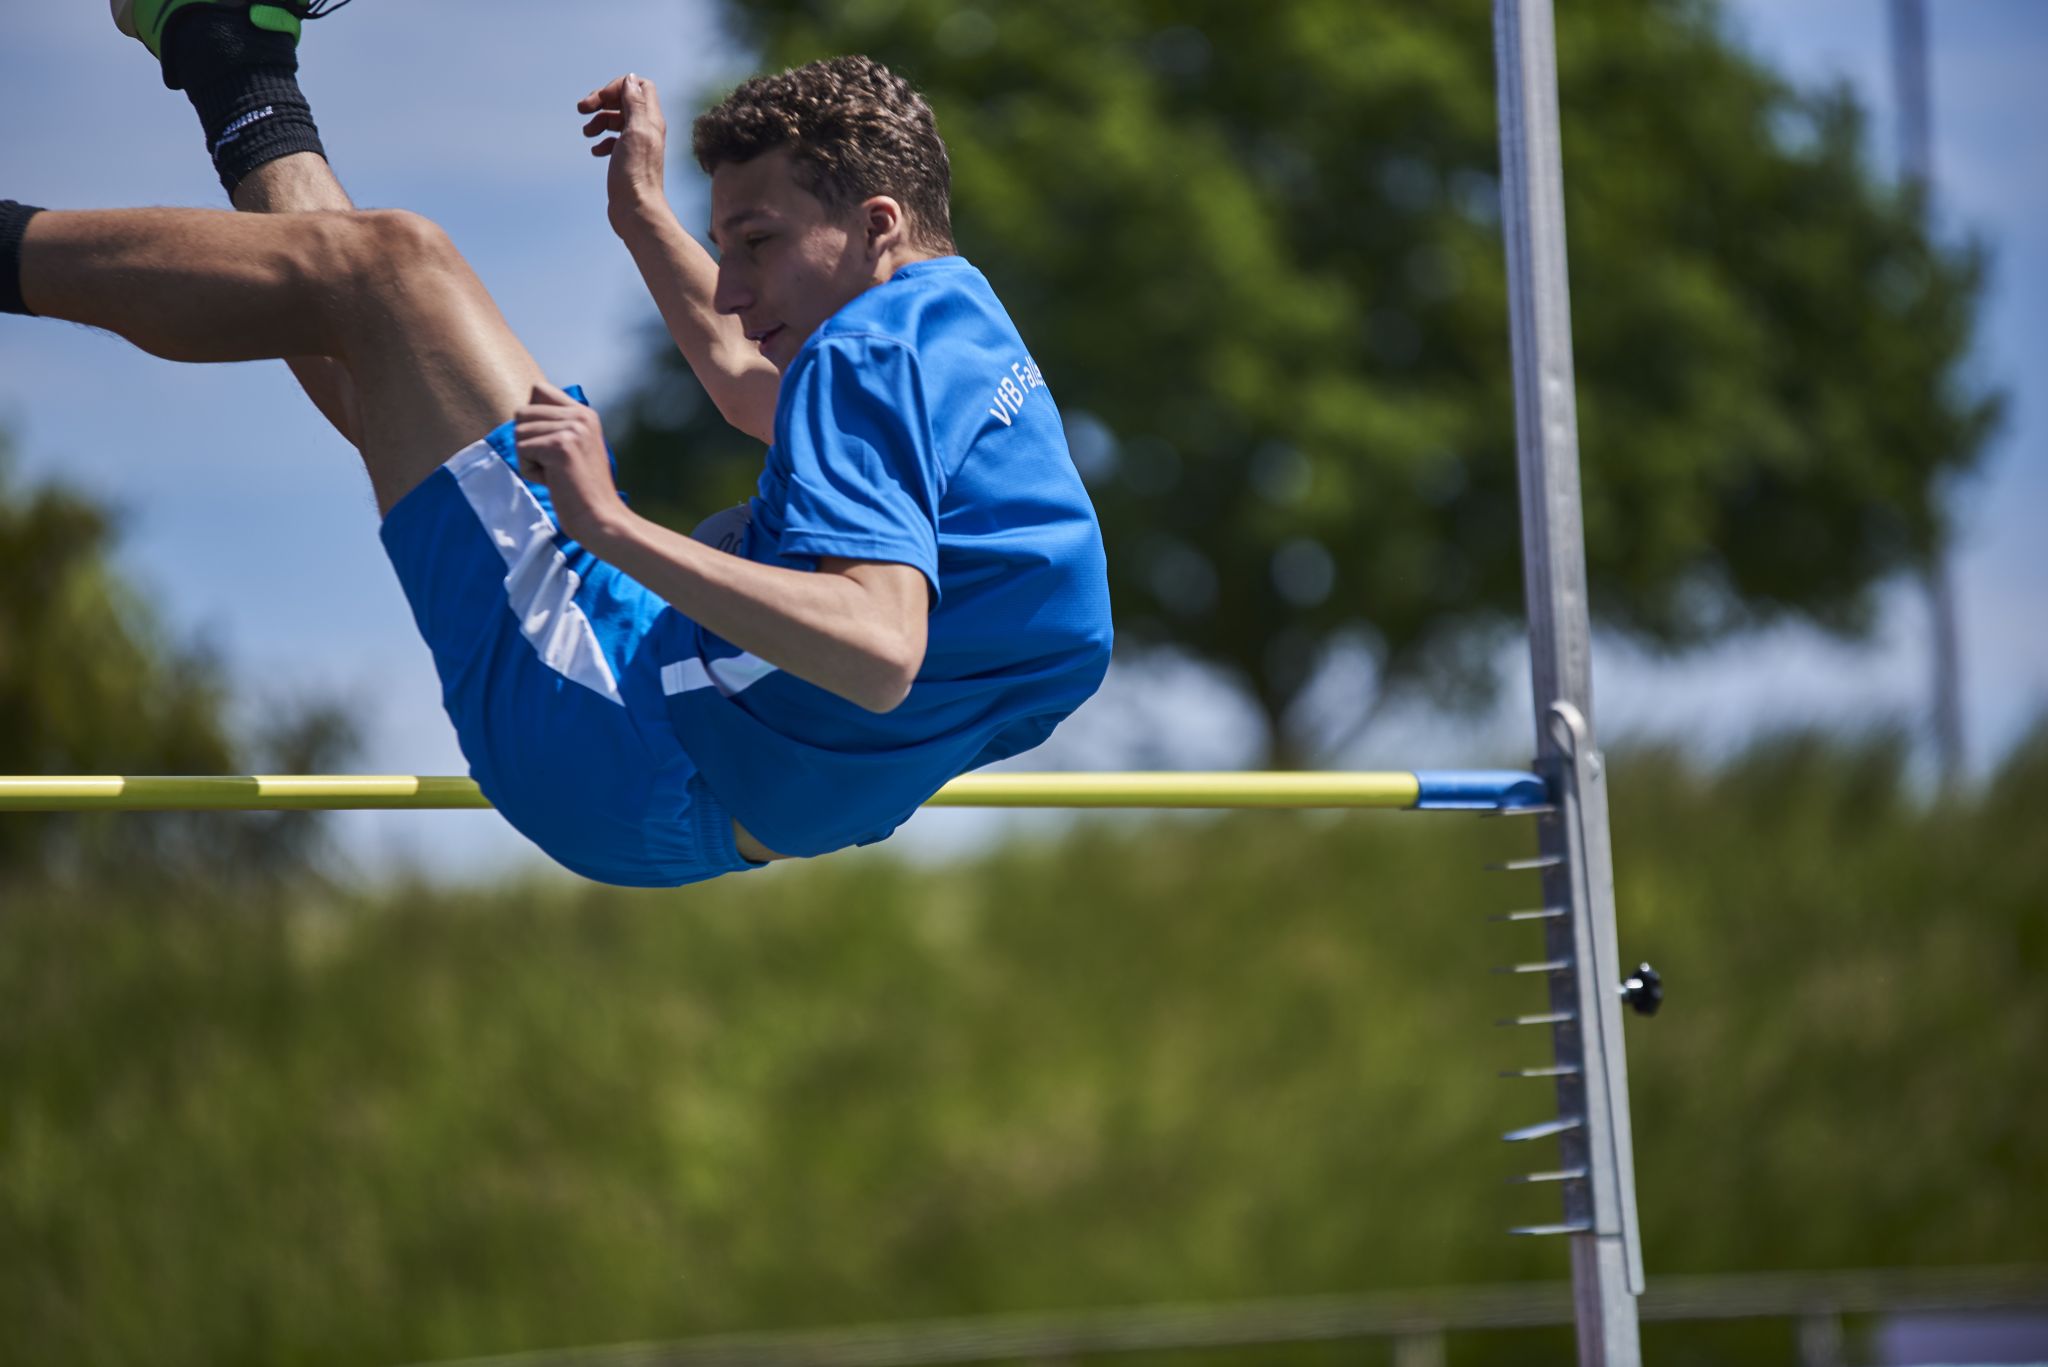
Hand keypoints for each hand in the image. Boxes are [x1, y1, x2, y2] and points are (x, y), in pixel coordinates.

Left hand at [514, 383, 634, 547]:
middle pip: (522, 413)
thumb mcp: (574, 448)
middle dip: (528, 443)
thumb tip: (520, 410)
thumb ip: (555, 425)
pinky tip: (555, 481)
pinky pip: (521, 450)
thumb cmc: (583, 490)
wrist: (601, 518)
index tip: (549, 445)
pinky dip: (531, 471)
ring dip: (529, 459)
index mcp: (585, 413)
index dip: (532, 417)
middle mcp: (580, 415)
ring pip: (519, 432)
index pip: (539, 390)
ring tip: (556, 474)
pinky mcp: (560, 445)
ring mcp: (572, 429)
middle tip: (555, 466)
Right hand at [579, 73, 667, 233]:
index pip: (639, 86)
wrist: (636, 210)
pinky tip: (596, 152)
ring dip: (598, 120)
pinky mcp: (627, 160)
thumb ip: (635, 103)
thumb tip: (631, 79)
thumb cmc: (635, 173)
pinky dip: (601, 141)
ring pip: (616, 120)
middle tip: (582, 109)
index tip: (601, 99)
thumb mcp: (635, 131)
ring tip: (587, 133)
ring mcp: (637, 145)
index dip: (617, 86)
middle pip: (624, 100)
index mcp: (651, 120)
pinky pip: (613, 141)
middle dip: (602, 100)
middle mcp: (647, 130)